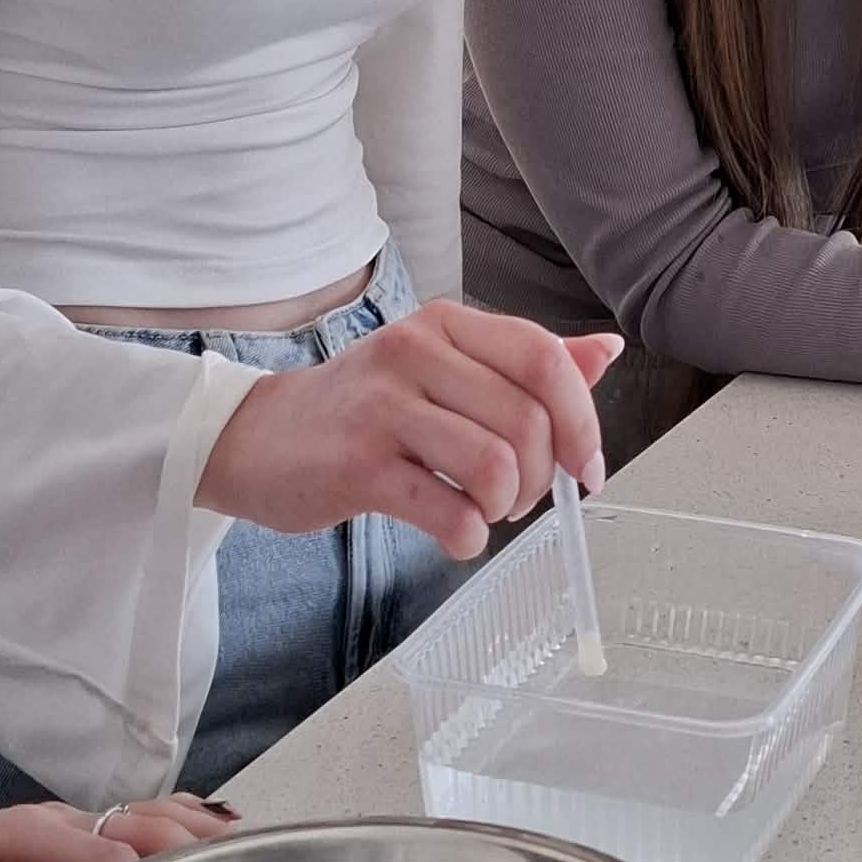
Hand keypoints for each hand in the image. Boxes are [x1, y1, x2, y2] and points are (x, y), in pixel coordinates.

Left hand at [0, 792, 235, 861]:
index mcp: (31, 834)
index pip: (112, 850)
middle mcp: (59, 823)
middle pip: (146, 824)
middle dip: (200, 849)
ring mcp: (66, 830)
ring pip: (148, 819)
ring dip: (200, 834)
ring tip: (256, 858)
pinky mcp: (66, 846)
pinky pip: (134, 829)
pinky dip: (180, 830)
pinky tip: (212, 842)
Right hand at [198, 302, 624, 561]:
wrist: (255, 438)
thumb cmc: (361, 408)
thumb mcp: (442, 367)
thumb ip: (523, 362)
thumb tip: (606, 350)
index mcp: (446, 324)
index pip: (544, 359)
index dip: (584, 419)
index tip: (589, 468)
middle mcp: (414, 351)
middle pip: (528, 420)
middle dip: (543, 478)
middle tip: (518, 499)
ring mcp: (383, 407)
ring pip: (495, 465)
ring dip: (505, 507)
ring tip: (482, 512)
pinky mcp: (357, 465)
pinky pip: (448, 510)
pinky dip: (468, 538)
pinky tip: (455, 535)